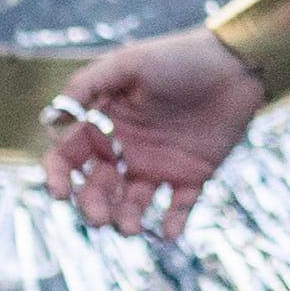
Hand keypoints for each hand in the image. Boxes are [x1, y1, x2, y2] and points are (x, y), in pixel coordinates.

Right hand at [38, 30, 269, 238]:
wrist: (237, 64)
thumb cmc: (180, 57)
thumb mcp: (129, 62)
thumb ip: (88, 84)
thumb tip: (52, 117)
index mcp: (104, 125)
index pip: (68, 158)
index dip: (58, 178)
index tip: (59, 193)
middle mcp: (126, 151)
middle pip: (96, 189)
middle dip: (93, 207)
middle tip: (100, 218)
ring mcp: (158, 166)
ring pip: (132, 205)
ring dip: (126, 221)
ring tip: (130, 228)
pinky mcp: (192, 175)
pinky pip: (178, 207)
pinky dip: (172, 223)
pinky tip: (168, 233)